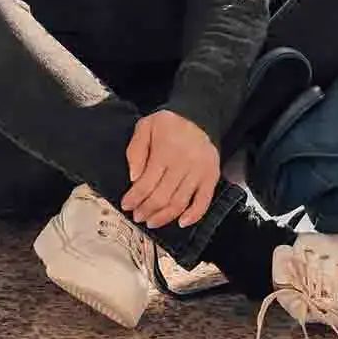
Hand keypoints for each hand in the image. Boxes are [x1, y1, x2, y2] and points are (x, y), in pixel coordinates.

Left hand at [122, 110, 221, 229]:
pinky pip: (203, 202)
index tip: (126, 205)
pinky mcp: (211, 177)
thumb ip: (136, 151)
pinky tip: (181, 222)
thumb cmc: (169, 123)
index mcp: (165, 151)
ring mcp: (199, 172)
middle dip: (146, 210)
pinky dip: (193, 215)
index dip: (134, 198)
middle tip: (137, 216)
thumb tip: (134, 178)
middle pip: (162, 197)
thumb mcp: (145, 127)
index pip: (146, 183)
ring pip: (180, 203)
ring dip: (164, 217)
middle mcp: (184, 164)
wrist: (198, 116)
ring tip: (152, 221)